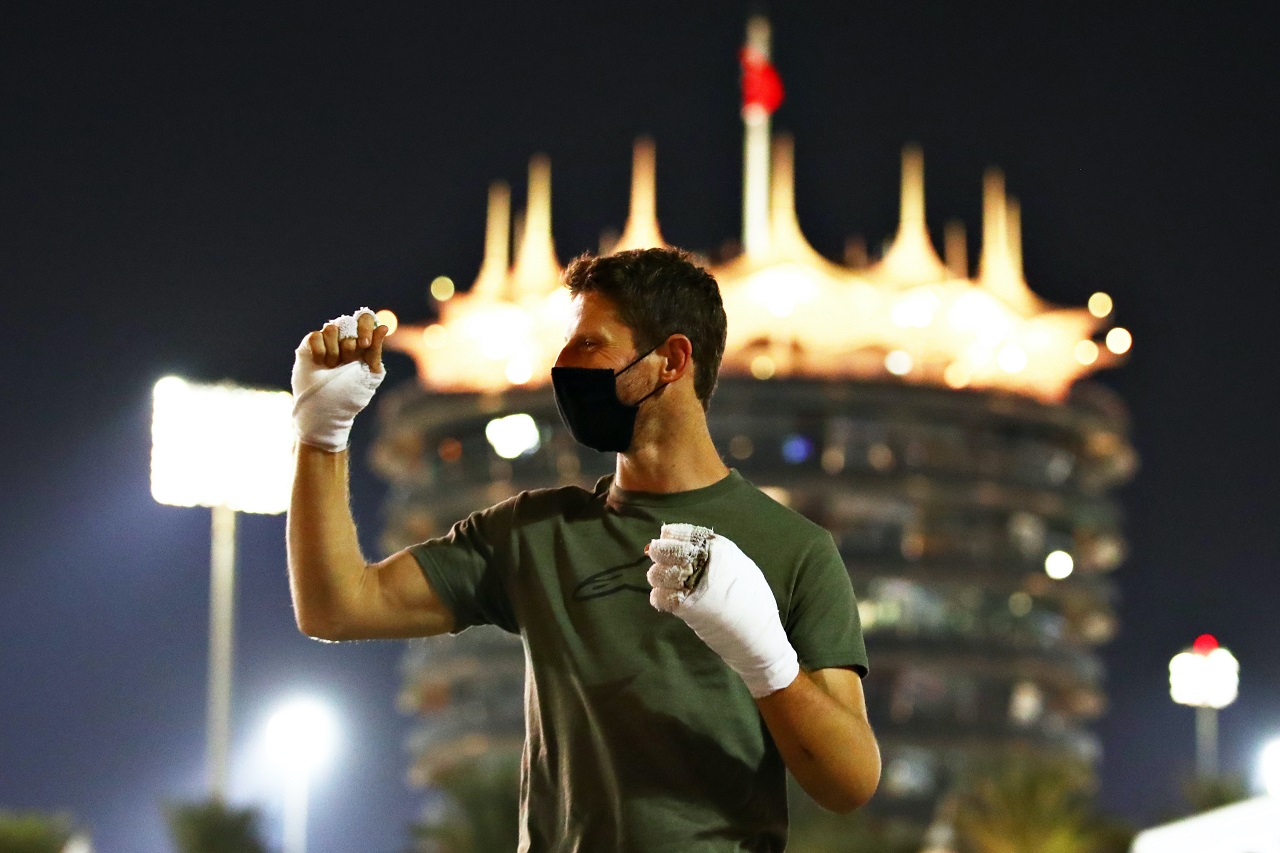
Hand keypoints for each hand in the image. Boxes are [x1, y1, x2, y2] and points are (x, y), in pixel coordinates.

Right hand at [292, 308, 389, 451]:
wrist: (325, 410)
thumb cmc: (349, 395)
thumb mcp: (369, 375)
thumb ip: (375, 351)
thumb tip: (384, 326)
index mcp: (362, 343)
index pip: (366, 320)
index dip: (365, 327)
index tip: (364, 345)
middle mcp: (344, 339)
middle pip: (349, 323)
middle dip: (350, 347)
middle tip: (346, 363)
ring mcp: (327, 341)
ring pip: (331, 328)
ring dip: (334, 351)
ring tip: (331, 366)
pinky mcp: (310, 345)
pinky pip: (316, 335)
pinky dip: (319, 351)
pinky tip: (320, 364)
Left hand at [647, 524, 798, 697]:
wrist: (757, 634)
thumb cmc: (753, 600)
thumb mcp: (741, 565)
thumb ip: (718, 553)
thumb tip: (690, 545)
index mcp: (720, 550)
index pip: (686, 533)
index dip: (672, 533)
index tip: (665, 534)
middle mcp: (704, 564)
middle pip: (667, 551)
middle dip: (659, 551)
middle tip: (656, 554)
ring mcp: (693, 586)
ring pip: (659, 574)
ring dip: (658, 576)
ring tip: (663, 580)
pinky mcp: (685, 608)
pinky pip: (660, 597)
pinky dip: (659, 597)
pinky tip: (666, 598)